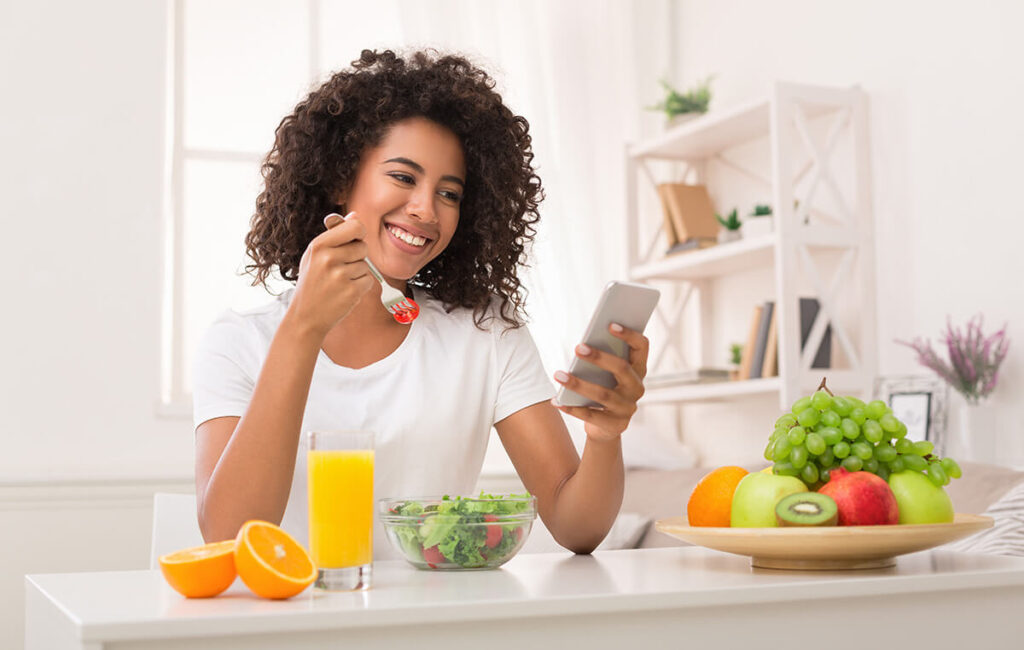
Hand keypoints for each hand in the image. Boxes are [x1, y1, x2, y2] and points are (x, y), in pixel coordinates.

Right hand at [288, 212, 374, 338]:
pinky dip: (361, 287)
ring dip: (358, 273)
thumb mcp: (315, 255)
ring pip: (366, 265)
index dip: (359, 232)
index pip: (355, 227)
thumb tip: (354, 215)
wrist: (306, 317)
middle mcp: (329, 258)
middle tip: (341, 268)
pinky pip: (369, 280)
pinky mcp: (351, 291)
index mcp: (319, 245)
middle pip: (363, 247)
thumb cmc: (312, 283)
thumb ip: (335, 235)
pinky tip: (345, 292)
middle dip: (358, 256)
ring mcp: (340, 275)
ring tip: (339, 282)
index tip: (355, 239)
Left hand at [552, 323, 649, 441]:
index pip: (641, 347)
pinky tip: (556, 400)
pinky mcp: (615, 425)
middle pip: (622, 369)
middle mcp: (637, 388)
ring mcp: (628, 408)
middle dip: (599, 357)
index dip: (629, 335)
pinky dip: (572, 408)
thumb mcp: (606, 374)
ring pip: (603, 394)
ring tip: (559, 375)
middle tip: (578, 348)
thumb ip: (602, 359)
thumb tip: (582, 346)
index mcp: (638, 369)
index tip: (610, 324)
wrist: (606, 426)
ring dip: (579, 384)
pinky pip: (591, 416)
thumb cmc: (603, 388)